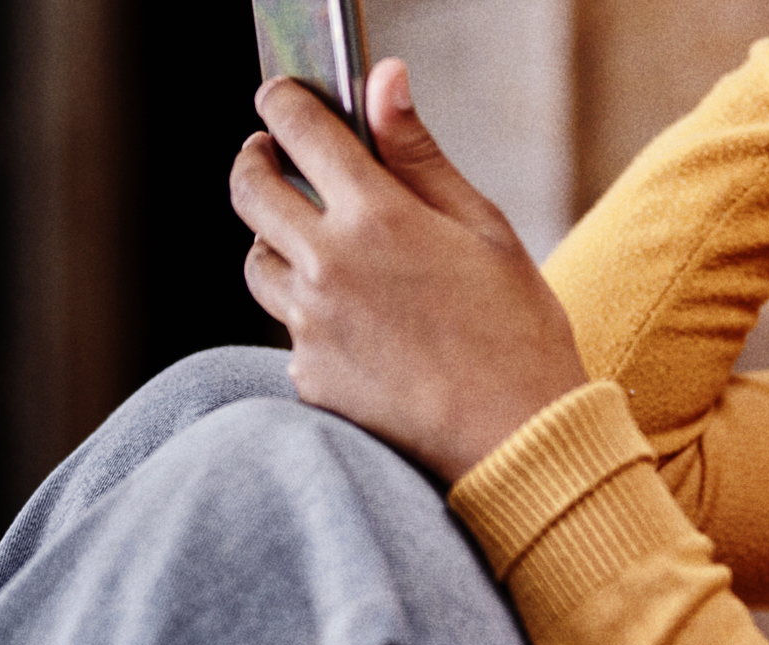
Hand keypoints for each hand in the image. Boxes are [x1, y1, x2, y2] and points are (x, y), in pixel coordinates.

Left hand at [231, 59, 591, 480]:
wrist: (518, 442)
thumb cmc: (518, 332)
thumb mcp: (482, 228)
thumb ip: (420, 154)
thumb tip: (384, 79)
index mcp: (376, 216)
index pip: (299, 129)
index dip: (282, 102)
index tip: (281, 98)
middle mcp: (327, 266)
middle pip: (250, 190)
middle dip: (255, 161)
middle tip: (271, 157)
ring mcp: (310, 326)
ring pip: (257, 263)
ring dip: (275, 242)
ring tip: (316, 246)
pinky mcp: (309, 377)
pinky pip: (289, 330)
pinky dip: (308, 316)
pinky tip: (357, 325)